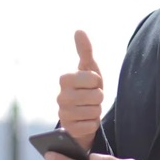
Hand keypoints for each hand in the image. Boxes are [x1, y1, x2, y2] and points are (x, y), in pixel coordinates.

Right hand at [57, 30, 102, 149]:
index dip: (97, 81)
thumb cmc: (87, 88)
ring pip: (94, 111)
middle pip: (96, 96)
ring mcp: (63, 114)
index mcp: (64, 79)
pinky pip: (90, 125)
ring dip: (96, 111)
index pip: (92, 78)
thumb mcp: (89, 69)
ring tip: (89, 109)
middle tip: (91, 98)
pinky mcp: (68, 129)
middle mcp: (60, 96)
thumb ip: (84, 50)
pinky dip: (92, 124)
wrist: (82, 114)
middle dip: (98, 98)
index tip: (91, 83)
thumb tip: (79, 30)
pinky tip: (85, 121)